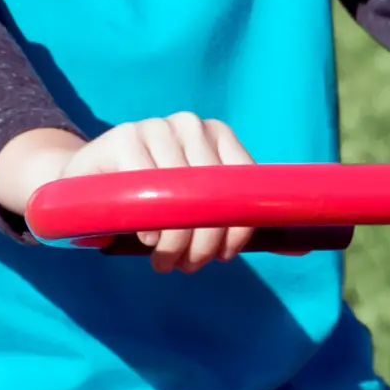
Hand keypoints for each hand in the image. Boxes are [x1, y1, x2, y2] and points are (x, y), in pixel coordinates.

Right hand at [0, 114, 256, 272]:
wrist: (83, 185)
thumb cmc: (149, 202)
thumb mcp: (194, 206)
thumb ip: (238, 217)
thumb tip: (306, 245)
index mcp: (216, 134)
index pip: (244, 182)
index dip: (239, 227)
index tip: (225, 255)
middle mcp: (189, 124)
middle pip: (213, 192)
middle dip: (206, 242)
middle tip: (187, 266)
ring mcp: (155, 127)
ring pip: (181, 196)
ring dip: (175, 241)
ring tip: (165, 260)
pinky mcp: (123, 138)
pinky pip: (146, 190)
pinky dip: (148, 223)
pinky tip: (142, 235)